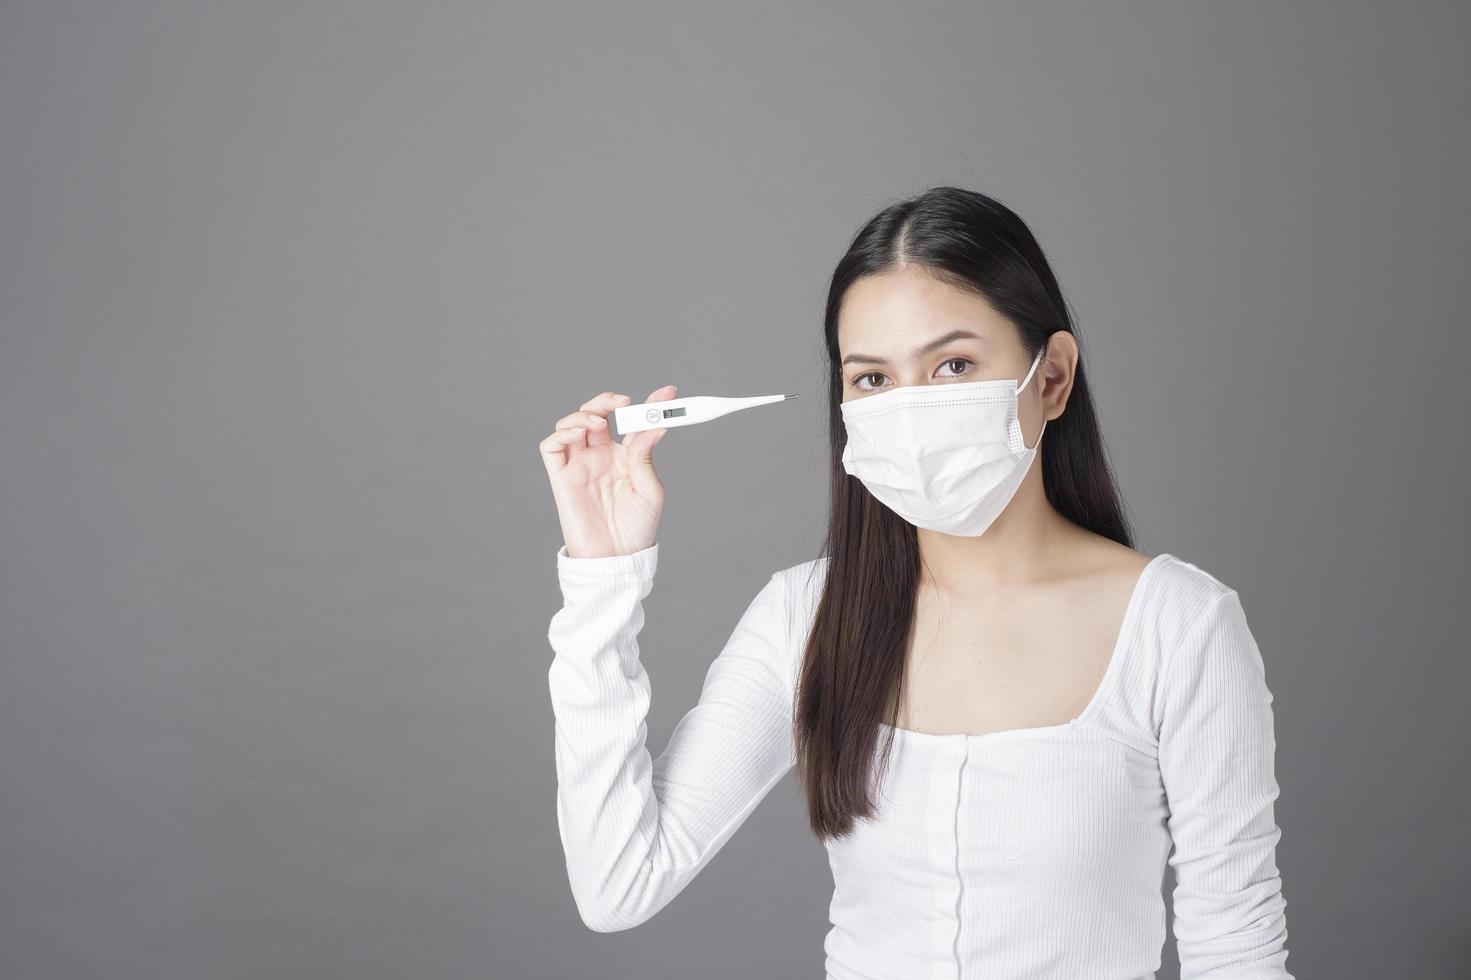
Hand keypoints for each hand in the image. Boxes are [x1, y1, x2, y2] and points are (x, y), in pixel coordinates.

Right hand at [538, 386, 676, 558]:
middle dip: (607, 401)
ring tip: (599, 421)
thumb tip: (654, 425)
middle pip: (596, 413)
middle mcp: (600, 455)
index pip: (632, 421)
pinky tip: (578, 433)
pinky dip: (561, 433)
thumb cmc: (636, 527)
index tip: (668, 393)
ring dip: (583, 414)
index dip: (649, 404)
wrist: (617, 557)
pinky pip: (551, 447)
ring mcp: (579, 464)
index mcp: (624, 455)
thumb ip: (645, 455)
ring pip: (571, 423)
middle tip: (623, 401)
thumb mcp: (650, 489)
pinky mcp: (561, 477)